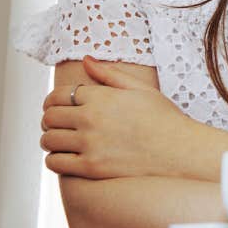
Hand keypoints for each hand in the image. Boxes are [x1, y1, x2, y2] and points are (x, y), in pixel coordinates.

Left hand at [40, 56, 206, 179]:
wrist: (179, 151)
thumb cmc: (163, 118)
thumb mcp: (140, 89)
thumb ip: (109, 74)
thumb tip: (85, 59)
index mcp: (101, 97)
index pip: (58, 95)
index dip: (53, 100)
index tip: (57, 106)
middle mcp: (91, 119)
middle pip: (49, 117)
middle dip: (50, 119)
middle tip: (57, 124)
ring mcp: (89, 144)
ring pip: (48, 140)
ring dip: (50, 139)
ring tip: (61, 140)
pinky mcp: (91, 167)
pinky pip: (55, 162)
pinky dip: (54, 159)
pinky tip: (67, 157)